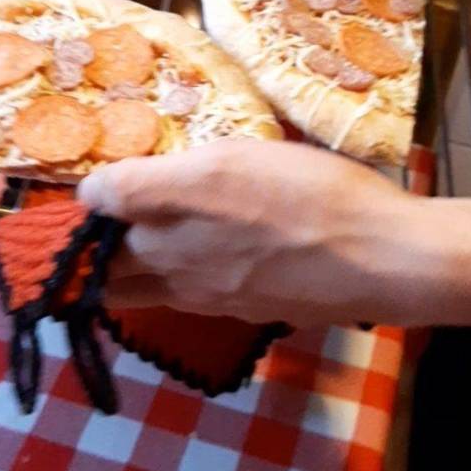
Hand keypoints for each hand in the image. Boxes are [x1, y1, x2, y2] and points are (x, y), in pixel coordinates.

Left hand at [78, 139, 418, 325]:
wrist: (380, 258)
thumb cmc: (310, 193)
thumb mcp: (232, 159)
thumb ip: (157, 178)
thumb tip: (100, 192)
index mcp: (167, 215)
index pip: (97, 202)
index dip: (93, 186)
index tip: (107, 175)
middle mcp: (173, 264)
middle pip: (102, 266)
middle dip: (91, 246)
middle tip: (105, 220)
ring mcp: (205, 297)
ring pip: (137, 290)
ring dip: (122, 271)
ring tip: (137, 242)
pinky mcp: (237, 312)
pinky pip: (182, 298)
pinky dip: (170, 281)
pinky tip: (201, 255)